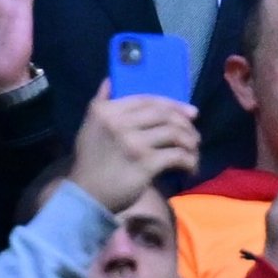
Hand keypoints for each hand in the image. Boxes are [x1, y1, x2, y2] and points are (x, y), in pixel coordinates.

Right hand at [67, 81, 199, 212]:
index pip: (148, 100)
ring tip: (193, 151)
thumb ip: (100, 103)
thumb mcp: (90, 127)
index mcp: (107, 111)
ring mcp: (133, 143)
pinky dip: (190, 161)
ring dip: (190, 142)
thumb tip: (109, 80)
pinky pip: (177, 156)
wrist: (83, 197)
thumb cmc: (89, 163)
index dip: (173, 104)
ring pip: (175, 133)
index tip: (191, 113)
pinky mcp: (145, 163)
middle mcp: (120, 124)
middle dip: (185, 123)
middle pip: (164, 115)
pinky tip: (190, 168)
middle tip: (194, 135)